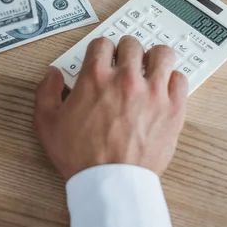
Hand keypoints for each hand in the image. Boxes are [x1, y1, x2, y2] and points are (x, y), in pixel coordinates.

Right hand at [34, 36, 187, 180]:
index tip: (101, 58)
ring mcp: (153, 92)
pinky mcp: (173, 109)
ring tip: (148, 68)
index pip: (102, 43)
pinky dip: (172, 80)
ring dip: (153, 58)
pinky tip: (162, 89)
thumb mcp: (47, 123)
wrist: (110, 183)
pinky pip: (180, 79)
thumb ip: (46, 92)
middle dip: (125, 51)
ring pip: (162, 54)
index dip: (100, 50)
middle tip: (123, 62)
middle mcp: (126, 79)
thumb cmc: (80, 156)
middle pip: (131, 44)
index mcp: (95, 78)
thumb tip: (52, 74)